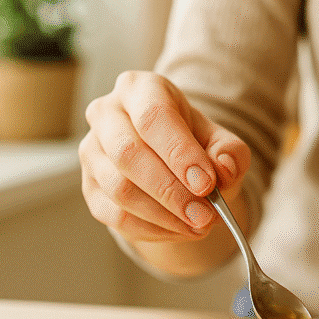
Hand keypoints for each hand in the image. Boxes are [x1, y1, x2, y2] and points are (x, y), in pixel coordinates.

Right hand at [79, 70, 249, 243]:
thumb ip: (230, 153)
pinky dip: (151, 229)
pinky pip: (114, 215)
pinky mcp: (89, 186)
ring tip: (199, 225)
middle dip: (171, 191)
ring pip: (119, 189)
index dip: (179, 153)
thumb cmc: (194, 143)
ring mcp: (91, 151)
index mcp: (140, 89)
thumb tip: (224, 169)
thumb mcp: (220, 140)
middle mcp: (106, 114)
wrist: (171, 159)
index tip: (206, 184)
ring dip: (164, 215)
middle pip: (128, 154)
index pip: (153, 117)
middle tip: (206, 215)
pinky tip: (180, 230)